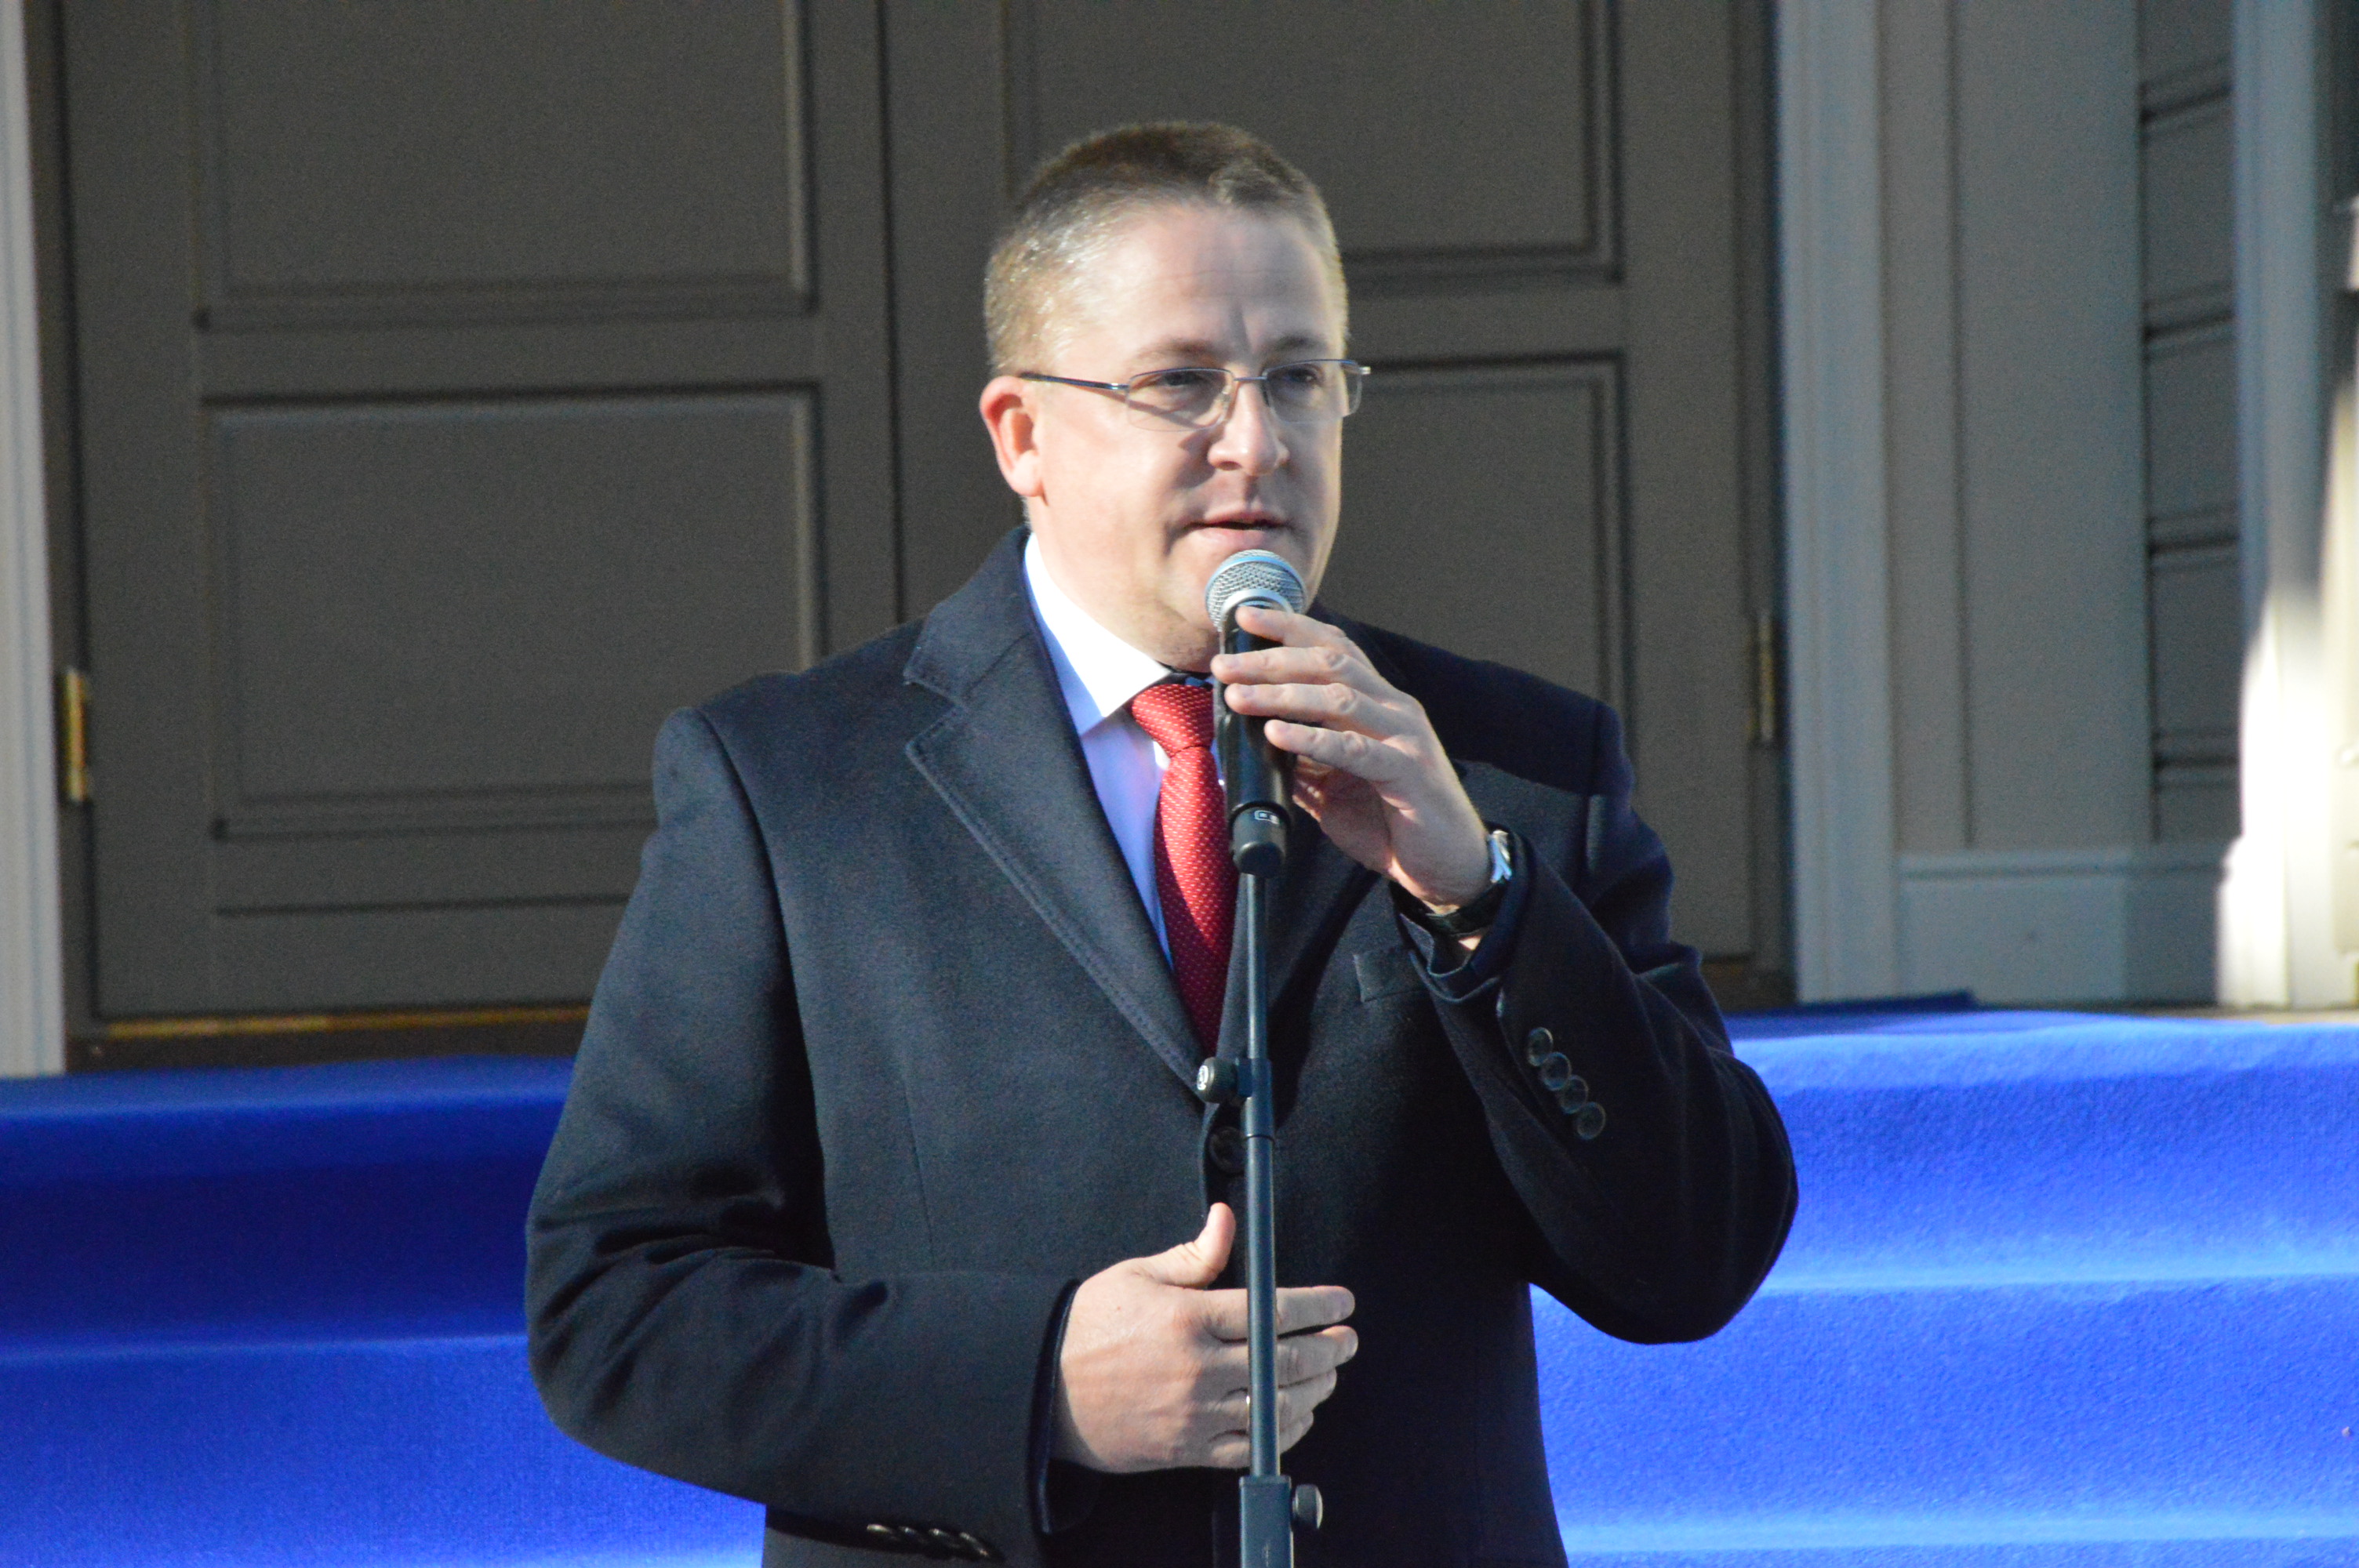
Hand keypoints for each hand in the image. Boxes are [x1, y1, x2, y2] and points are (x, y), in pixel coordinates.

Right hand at [1053, 1203, 1357, 1471]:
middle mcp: (1197, 1368)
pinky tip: (1297, 1415)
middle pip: (1285, 1360)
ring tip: (1329, 1375)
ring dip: (1314, 1390)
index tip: (1341, 1302)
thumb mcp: (1138, 1276)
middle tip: (1348, 1339)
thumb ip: (1194, 1256)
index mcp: (1187, 1319)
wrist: (1044, 1390)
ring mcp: (1194, 1414)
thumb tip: (1227, 1220)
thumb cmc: (1089, 1327)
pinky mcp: (1187, 1450)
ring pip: (1276, 1406)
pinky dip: (1283, 1432)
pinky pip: (1252, 1446)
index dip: (1318, 1306)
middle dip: (1329, 1349)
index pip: (1272, 1310)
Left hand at [1212, 605, 1492, 909]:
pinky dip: (1312, 739)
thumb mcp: (1335, 787)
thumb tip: (1253, 746)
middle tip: (1224, 663)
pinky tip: (1278, 734)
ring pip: (1340, 697)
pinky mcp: (1408, 772)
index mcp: (1379, 703)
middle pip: (1330, 663)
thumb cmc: (1392, 823)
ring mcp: (1405, 737)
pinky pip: (1355, 749)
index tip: (1244, 616)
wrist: (1448, 866)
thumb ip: (1302, 762)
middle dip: (1272, 658)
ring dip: (1282, 694)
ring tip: (1239, 697)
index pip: (1335, 648)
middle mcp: (1394, 709)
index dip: (1290, 627)